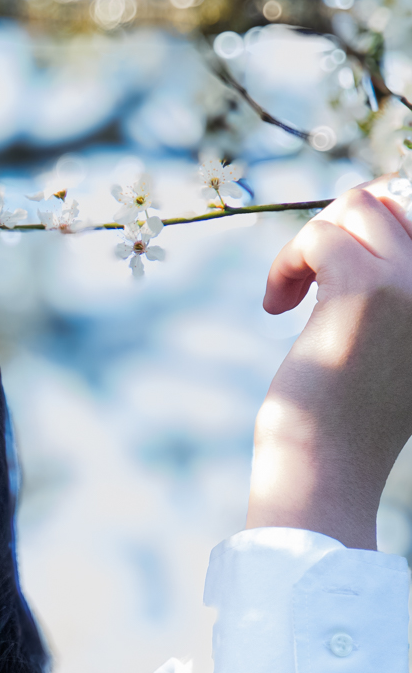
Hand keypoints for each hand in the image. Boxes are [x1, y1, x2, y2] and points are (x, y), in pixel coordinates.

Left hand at [247, 178, 411, 548]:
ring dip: (309, 244)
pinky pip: (320, 236)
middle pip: (388, 201)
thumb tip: (373, 201)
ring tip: (292, 296)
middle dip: (334, 231)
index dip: (372, 223)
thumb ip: (398, 287)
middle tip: (307, 285)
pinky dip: (287, 263)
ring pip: (354, 207)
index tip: (330, 265)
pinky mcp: (364, 292)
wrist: (329, 472)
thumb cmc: (348, 419)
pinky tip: (275, 306)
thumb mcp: (391, 344)